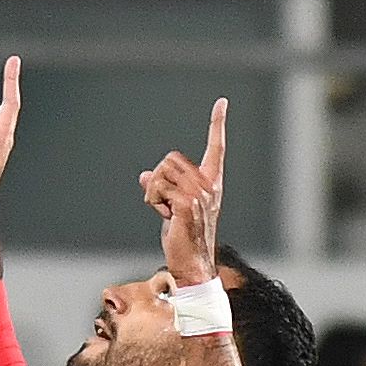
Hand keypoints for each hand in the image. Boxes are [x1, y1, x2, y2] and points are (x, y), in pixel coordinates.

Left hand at [139, 99, 227, 284]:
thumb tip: (143, 176)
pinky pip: (157, 187)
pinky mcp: (185, 203)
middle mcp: (208, 185)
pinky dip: (153, 201)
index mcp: (211, 183)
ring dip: (154, 191)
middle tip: (164, 202)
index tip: (222, 102)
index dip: (218, 124)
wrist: (193, 263)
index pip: (217, 147)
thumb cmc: (183, 237)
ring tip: (164, 210)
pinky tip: (164, 216)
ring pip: (162, 171)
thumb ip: (162, 189)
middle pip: (171, 158)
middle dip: (159, 178)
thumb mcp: (172, 209)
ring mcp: (198, 193)